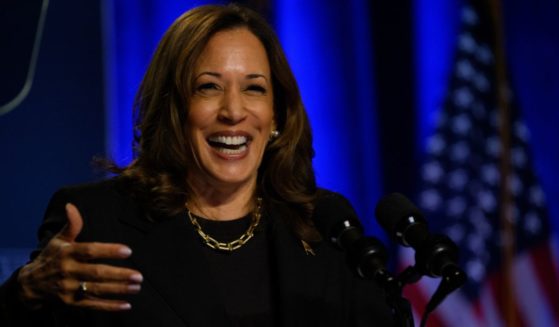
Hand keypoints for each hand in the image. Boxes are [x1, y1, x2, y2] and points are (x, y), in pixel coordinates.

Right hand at [17, 203, 142, 310]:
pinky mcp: (71, 303)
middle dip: (119, 275)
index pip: (90, 251)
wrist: (30, 284)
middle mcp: (68, 271)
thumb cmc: (51, 257)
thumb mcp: (59, 240)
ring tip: (137, 286)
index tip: (128, 251)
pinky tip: (126, 305)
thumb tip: (71, 205)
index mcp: (67, 253)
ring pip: (97, 289)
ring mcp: (69, 289)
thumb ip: (71, 225)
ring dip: (119, 289)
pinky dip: (109, 306)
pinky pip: (93, 306)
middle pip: (96, 273)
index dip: (109, 250)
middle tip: (139, 275)